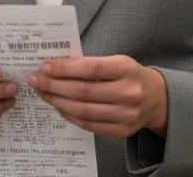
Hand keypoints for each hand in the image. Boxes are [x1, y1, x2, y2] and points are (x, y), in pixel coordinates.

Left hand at [28, 55, 167, 138]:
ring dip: (57, 101)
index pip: (90, 69)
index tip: (44, 67)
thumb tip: (52, 67)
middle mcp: (130, 93)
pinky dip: (69, 115)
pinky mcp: (122, 130)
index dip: (64, 68)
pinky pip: (89, 124)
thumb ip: (87, 63)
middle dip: (53, 86)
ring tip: (43, 93)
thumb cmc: (127, 75)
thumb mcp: (114, 61)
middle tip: (36, 81)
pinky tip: (58, 106)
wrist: (156, 97)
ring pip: (83, 110)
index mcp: (127, 69)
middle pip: (83, 92)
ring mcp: (127, 115)